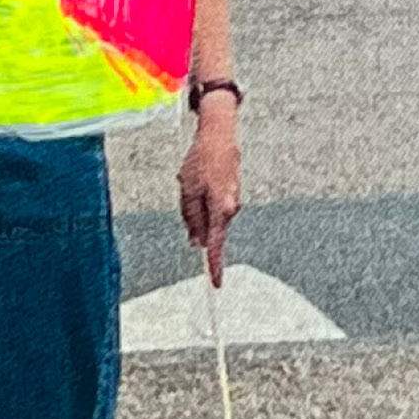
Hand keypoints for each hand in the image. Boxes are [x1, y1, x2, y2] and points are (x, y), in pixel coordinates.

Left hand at [178, 105, 241, 284]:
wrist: (219, 135)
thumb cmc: (201, 161)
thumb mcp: (188, 192)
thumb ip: (192, 219)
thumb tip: (196, 241)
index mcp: (220, 209)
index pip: (216, 245)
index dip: (214, 266)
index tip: (216, 284)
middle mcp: (230, 208)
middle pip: (209, 230)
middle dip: (195, 223)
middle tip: (186, 192)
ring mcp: (232, 200)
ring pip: (209, 216)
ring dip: (196, 206)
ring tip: (191, 179)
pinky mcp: (229, 193)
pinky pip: (212, 205)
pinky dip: (202, 198)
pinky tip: (197, 177)